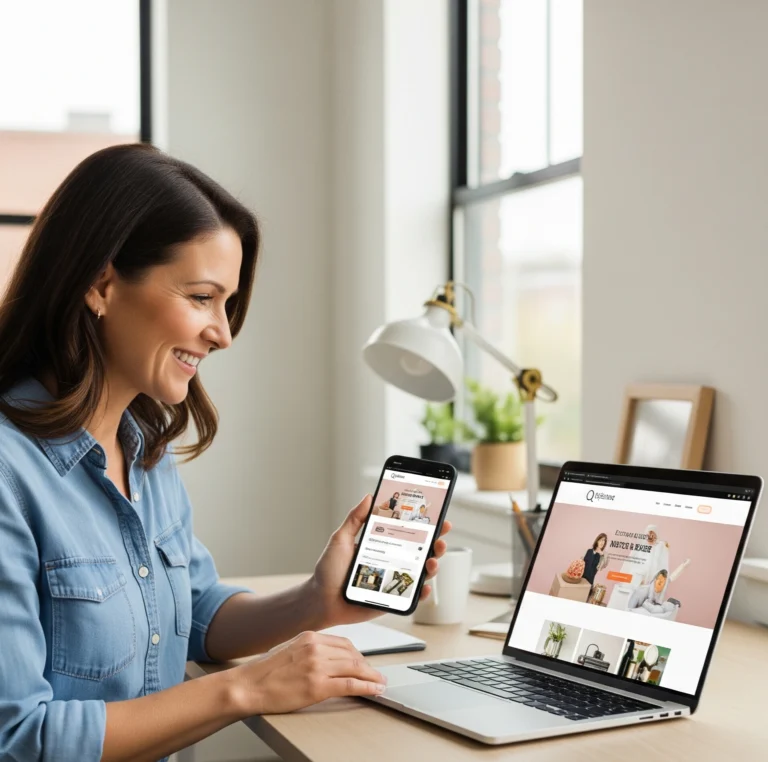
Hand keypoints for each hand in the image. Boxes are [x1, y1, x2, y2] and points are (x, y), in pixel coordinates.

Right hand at [233, 631, 386, 714]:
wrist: (248, 686)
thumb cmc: (266, 672)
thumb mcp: (290, 650)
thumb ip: (310, 650)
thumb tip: (330, 658)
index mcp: (310, 637)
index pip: (344, 643)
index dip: (358, 655)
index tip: (364, 663)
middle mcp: (316, 648)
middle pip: (352, 654)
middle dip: (368, 666)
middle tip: (377, 674)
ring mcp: (317, 666)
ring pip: (355, 668)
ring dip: (372, 676)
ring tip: (380, 683)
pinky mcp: (317, 686)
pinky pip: (350, 684)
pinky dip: (366, 687)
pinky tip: (374, 690)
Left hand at [309, 494, 451, 626]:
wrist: (320, 600)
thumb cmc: (329, 571)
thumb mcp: (340, 539)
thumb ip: (355, 519)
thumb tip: (369, 497)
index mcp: (382, 544)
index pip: (408, 532)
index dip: (425, 524)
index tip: (437, 515)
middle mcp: (391, 561)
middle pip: (421, 551)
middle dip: (436, 543)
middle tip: (440, 538)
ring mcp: (393, 580)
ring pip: (421, 572)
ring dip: (432, 566)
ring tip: (432, 561)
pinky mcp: (392, 599)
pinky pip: (412, 596)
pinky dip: (422, 592)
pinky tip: (424, 586)